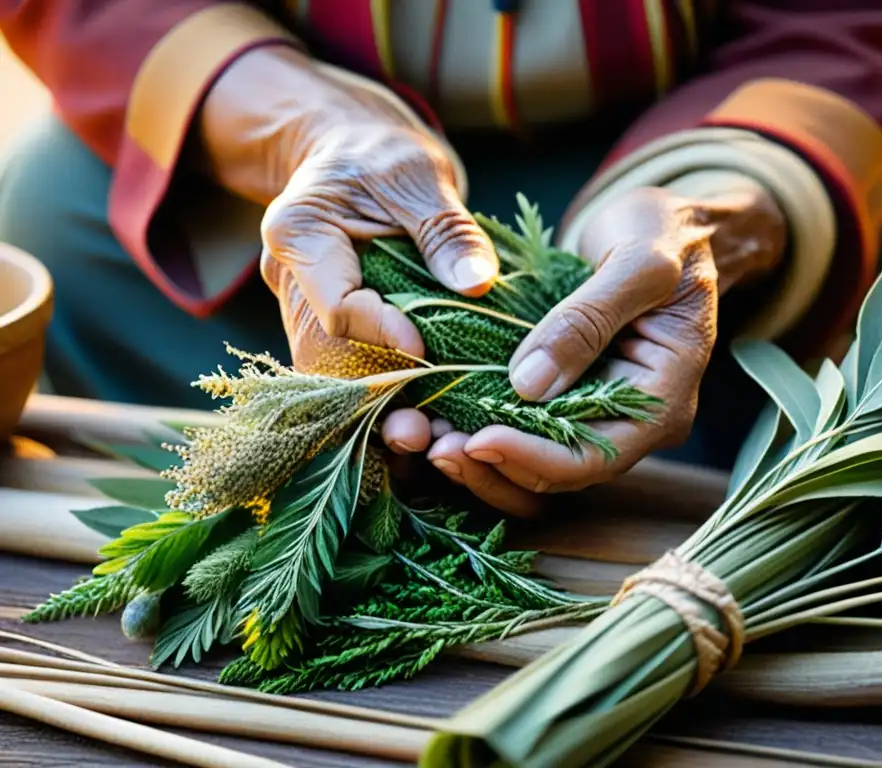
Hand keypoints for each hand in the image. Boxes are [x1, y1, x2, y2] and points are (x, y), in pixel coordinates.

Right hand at [199, 46, 496, 451]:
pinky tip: (421, 423)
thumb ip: (446, 229)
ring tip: (426, 439)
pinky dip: (381, 397)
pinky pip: (346, 371)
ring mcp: (302, 309)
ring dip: (377, 409)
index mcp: (299, 234)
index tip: (426, 348)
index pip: (337, 305)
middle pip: (326, 356)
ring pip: (330, 375)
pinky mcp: (325, 327)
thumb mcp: (417, 175)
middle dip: (375, 395)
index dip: (382, 333)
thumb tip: (477, 283)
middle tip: (422, 429)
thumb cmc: (381, 154)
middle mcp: (289, 281)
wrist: (350, 152)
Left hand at [424, 185, 785, 515]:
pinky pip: (531, 429)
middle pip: (565, 471)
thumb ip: (586, 320)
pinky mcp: (575, 394)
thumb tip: (528, 385)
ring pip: (542, 461)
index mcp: (665, 398)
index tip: (477, 439)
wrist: (668, 225)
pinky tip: (444, 420)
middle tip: (438, 449)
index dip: (535, 456)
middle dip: (501, 466)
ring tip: (431, 443)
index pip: (598, 453)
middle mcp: (636, 420)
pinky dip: (489, 428)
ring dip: (488, 459)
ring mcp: (605, 410)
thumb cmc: (665, 234)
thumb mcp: (638, 261)